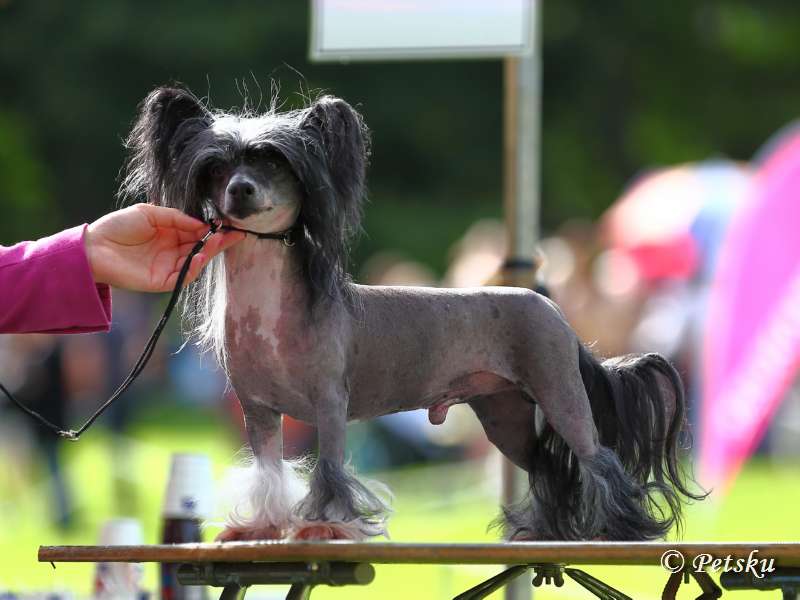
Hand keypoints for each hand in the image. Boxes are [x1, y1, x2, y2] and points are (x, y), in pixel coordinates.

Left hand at [85, 204, 244, 291]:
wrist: (93, 247)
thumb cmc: (117, 226)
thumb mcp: (149, 213)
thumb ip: (176, 217)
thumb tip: (201, 223)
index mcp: (170, 234)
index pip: (198, 232)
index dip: (213, 229)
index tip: (229, 224)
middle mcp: (172, 251)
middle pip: (202, 247)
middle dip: (219, 241)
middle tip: (235, 234)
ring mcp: (168, 267)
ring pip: (196, 261)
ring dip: (208, 252)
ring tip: (216, 241)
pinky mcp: (161, 281)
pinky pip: (182, 277)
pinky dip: (193, 268)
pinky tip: (199, 256)